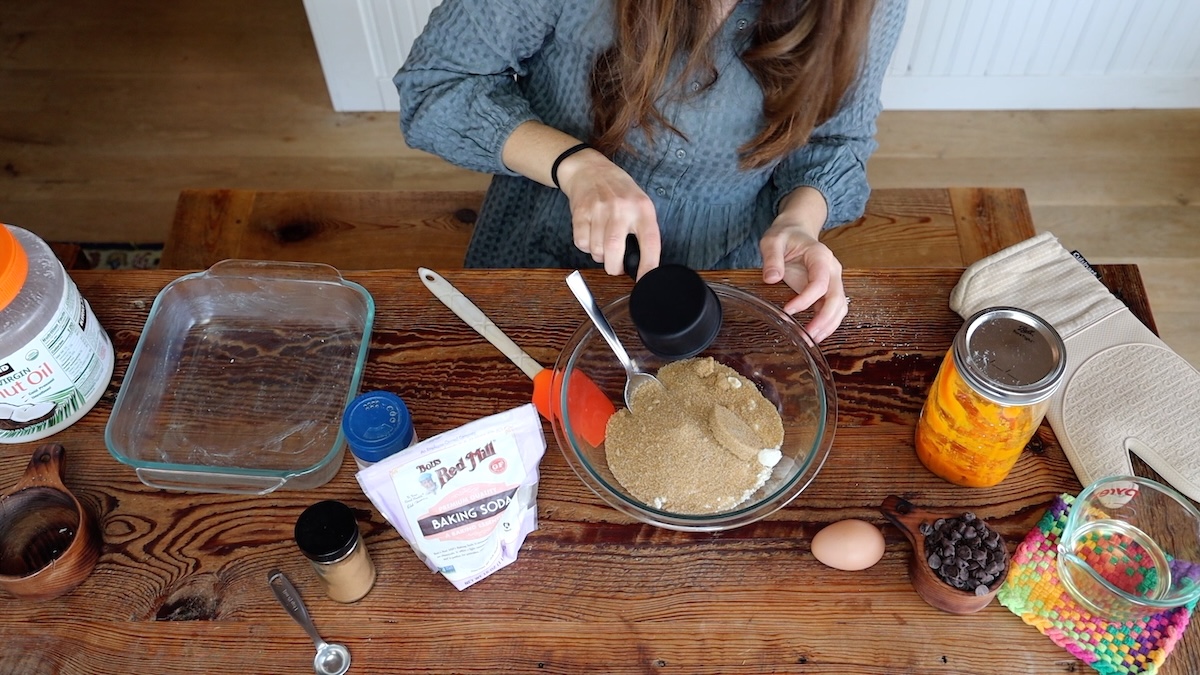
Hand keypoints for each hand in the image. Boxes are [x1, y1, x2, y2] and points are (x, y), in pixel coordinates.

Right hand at [557, 149, 660, 278]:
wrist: (589, 169)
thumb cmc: (618, 190)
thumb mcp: (640, 203)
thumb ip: (642, 229)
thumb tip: (642, 262)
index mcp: (642, 208)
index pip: (650, 242)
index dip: (648, 266)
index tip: (645, 281)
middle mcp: (621, 208)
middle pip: (615, 251)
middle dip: (614, 267)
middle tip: (615, 265)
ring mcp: (599, 209)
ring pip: (597, 250)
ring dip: (599, 255)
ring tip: (602, 243)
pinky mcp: (580, 212)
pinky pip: (581, 243)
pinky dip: (585, 247)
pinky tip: (591, 235)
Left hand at [760, 188, 846, 342]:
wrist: (796, 232)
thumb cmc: (785, 236)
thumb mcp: (772, 241)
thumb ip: (772, 258)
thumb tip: (771, 278)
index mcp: (820, 256)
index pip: (819, 283)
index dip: (805, 299)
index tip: (787, 311)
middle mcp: (832, 269)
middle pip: (837, 298)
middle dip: (824, 320)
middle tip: (807, 336)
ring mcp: (833, 280)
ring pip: (840, 307)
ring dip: (829, 325)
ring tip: (811, 340)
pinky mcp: (828, 289)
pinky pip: (834, 309)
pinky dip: (828, 323)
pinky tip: (815, 333)